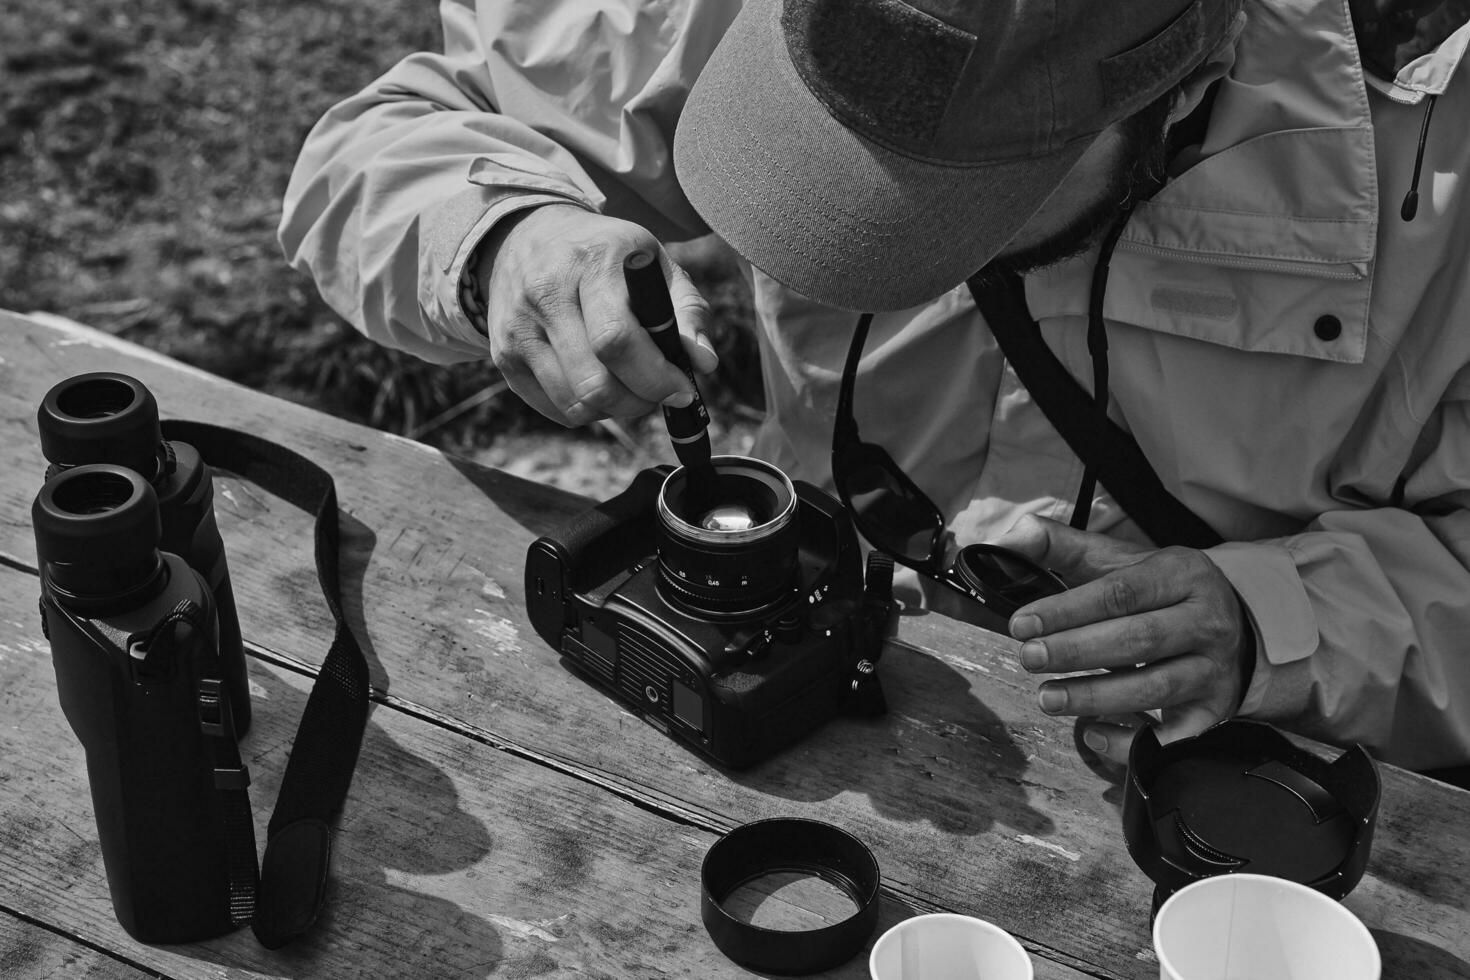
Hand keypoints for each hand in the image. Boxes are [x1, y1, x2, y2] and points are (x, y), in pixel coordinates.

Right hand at [479, 204, 716, 425]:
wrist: (527, 236)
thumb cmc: (606, 255)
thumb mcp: (655, 262)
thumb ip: (687, 310)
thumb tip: (704, 363)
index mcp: (591, 262)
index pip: (616, 339)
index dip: (654, 377)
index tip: (681, 389)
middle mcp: (545, 293)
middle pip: (594, 382)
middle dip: (639, 402)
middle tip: (659, 395)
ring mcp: (517, 327)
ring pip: (574, 403)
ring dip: (615, 411)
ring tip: (632, 390)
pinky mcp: (503, 355)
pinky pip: (554, 409)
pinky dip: (587, 411)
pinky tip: (600, 386)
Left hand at [989, 516, 1252, 763]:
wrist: (1234, 629)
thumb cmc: (1158, 592)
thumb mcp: (1119, 560)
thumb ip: (1060, 546)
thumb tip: (1008, 540)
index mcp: (1183, 573)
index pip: (1121, 592)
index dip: (1067, 609)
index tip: (1021, 623)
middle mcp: (1207, 621)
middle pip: (1137, 639)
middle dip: (1076, 651)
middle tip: (1028, 658)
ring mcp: (1214, 669)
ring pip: (1154, 688)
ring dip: (1094, 696)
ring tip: (1046, 697)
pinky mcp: (1213, 711)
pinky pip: (1172, 736)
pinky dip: (1131, 741)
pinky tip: (1091, 734)